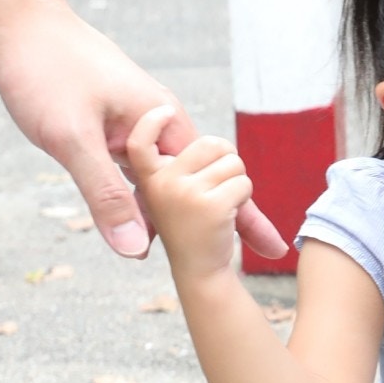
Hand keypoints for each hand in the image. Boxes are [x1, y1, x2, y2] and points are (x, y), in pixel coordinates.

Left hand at [0, 0, 285, 260]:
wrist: (21, 22)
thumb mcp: (73, 139)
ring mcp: (136, 123)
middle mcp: (159, 121)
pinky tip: (144, 216)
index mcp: (165, 122)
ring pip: (167, 178)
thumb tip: (137, 250)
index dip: (244, 218)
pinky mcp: (113, 124)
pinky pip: (140, 169)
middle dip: (224, 218)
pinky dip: (147, 196)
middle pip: (199, 182)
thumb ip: (106, 195)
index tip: (270, 250)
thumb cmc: (46, 71)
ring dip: (178, 213)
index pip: (217, 181)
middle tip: (258, 252)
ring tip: (203, 247)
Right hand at [125, 107, 253, 284]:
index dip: (151, 124)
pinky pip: (243, 183)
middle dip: (226, 160)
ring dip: (236, 182)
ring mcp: (184, 193)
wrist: (197, 270)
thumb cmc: (188, 227)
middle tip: (215, 187)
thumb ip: (179, 166)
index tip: (165, 112)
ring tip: (217, 205)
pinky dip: (244, 198)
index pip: (139, 143)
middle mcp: (161, 182)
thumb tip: (191, 129)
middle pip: (212, 143)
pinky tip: (226, 215)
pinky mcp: (209, 206)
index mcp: (149, 178)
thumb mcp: (171, 194)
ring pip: (233, 163)